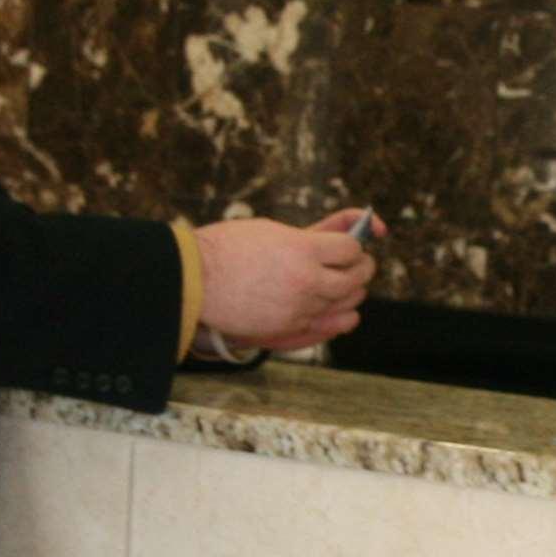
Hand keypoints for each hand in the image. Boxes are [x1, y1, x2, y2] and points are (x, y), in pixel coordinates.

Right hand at [195, 212, 380, 350]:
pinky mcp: (289, 328)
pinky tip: (337, 311)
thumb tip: (347, 228)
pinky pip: (328, 326)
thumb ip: (312, 234)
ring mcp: (299, 308)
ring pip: (345, 303)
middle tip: (356, 265)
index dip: (353, 246)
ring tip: (343, 285)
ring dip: (349, 293)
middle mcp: (307, 281)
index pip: (351, 249)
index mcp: (303, 249)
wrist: (195, 280)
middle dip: (360, 269)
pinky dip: (337, 317)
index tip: (348, 246)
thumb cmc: (229, 248)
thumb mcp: (273, 230)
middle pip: (355, 278)